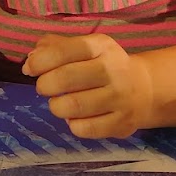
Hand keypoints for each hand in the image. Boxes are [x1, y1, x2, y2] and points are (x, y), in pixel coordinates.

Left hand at [23, 33, 152, 138]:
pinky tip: (75, 117)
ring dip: (56, 106)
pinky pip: (84, 128)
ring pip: (73, 106)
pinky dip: (71, 124)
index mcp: (101, 46)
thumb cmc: (103, 65)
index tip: (30, 69)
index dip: (40, 61)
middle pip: (66, 78)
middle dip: (45, 85)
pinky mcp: (122, 124)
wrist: (145, 88)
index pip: (64, 51)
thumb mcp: (84, 47)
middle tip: (43, 87)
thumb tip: (30, 60)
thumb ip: (54, 47)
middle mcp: (113, 70)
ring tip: (57, 103)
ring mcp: (120, 98)